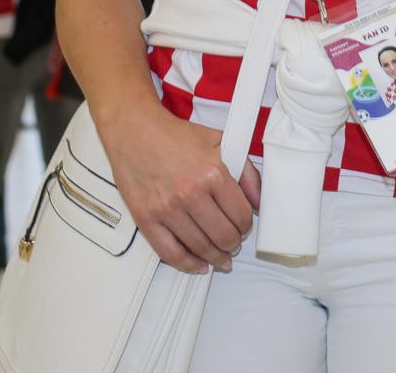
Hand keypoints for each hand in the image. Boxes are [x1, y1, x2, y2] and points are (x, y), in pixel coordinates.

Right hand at [100, 101, 260, 274]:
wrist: (135, 130)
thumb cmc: (175, 136)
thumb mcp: (220, 143)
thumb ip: (246, 172)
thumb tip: (259, 201)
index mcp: (213, 173)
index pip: (240, 215)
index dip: (245, 226)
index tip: (243, 228)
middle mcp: (191, 193)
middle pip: (222, 235)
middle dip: (232, 245)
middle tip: (233, 245)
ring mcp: (167, 208)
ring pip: (200, 247)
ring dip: (215, 258)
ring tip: (220, 258)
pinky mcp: (146, 218)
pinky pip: (170, 252)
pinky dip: (188, 264)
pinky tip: (198, 265)